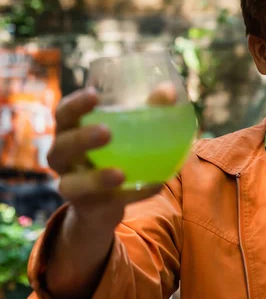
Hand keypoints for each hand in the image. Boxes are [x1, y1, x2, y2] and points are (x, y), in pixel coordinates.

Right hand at [48, 83, 176, 228]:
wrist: (104, 203)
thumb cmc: (114, 154)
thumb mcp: (127, 132)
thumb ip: (147, 111)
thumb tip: (170, 91)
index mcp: (69, 133)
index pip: (63, 114)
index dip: (75, 104)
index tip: (94, 95)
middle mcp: (63, 159)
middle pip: (62, 147)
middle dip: (81, 139)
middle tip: (106, 132)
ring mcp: (71, 185)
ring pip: (72, 184)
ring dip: (96, 179)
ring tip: (119, 174)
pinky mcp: (88, 208)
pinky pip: (108, 203)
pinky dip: (133, 195)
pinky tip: (154, 186)